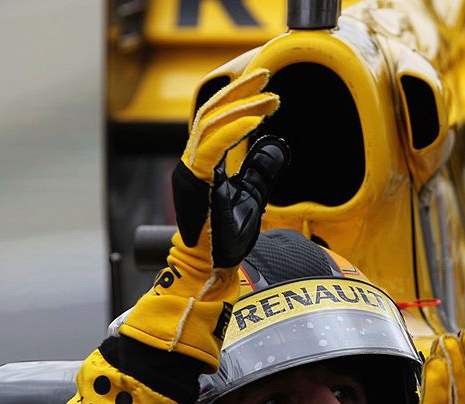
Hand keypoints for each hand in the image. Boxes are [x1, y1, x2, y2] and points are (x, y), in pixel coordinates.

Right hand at [172, 69, 285, 267]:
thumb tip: (274, 144)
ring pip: (210, 124)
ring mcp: (190, 172)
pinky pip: (211, 149)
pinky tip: (255, 120)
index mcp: (202, 161)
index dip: (240, 98)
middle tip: (267, 75)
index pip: (217, 117)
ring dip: (242, 106)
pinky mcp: (195, 185)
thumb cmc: (226, 236)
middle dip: (239, 90)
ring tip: (271, 97)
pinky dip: (233, 131)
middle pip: (211, 111)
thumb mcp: (251, 194)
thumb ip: (259, 169)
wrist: (212, 267)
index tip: (268, 88)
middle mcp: (192, 162)